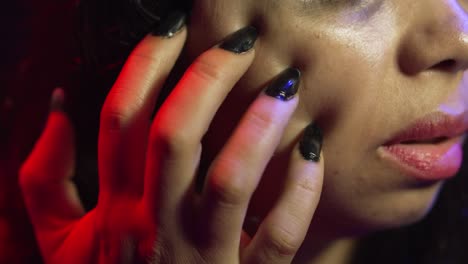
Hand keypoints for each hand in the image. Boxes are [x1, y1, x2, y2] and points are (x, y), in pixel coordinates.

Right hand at [19, 13, 323, 263]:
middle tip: (243, 40)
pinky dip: (300, 190)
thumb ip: (44, 179)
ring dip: (259, 126)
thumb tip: (59, 109)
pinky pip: (277, 235)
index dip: (147, 60)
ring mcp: (200, 256)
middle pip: (173, 136)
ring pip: (228, 180)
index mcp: (113, 206)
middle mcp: (153, 225)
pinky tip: (311, 151)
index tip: (175, 24)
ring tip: (285, 85)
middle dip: (208, 77)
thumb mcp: (60, 238)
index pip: (121, 116)